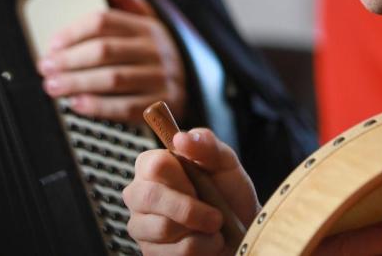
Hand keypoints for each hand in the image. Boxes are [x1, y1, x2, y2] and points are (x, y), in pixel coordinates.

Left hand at [40, 0, 185, 125]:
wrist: (192, 86)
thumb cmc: (153, 52)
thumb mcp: (143, 19)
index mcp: (148, 25)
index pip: (104, 21)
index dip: (72, 33)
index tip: (51, 45)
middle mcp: (157, 50)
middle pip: (105, 51)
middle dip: (69, 60)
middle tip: (46, 68)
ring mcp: (162, 78)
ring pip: (113, 79)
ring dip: (77, 83)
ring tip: (53, 86)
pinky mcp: (163, 106)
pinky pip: (127, 107)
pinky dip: (99, 107)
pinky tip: (77, 104)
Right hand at [124, 127, 258, 254]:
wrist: (242, 232)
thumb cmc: (229, 194)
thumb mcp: (225, 163)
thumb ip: (207, 144)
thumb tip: (181, 138)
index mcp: (152, 166)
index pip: (152, 164)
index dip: (180, 177)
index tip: (200, 183)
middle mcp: (139, 195)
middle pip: (149, 197)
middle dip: (190, 209)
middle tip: (216, 216)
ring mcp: (141, 227)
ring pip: (163, 228)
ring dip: (200, 231)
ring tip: (213, 228)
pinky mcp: (149, 253)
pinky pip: (173, 253)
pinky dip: (201, 249)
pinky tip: (206, 243)